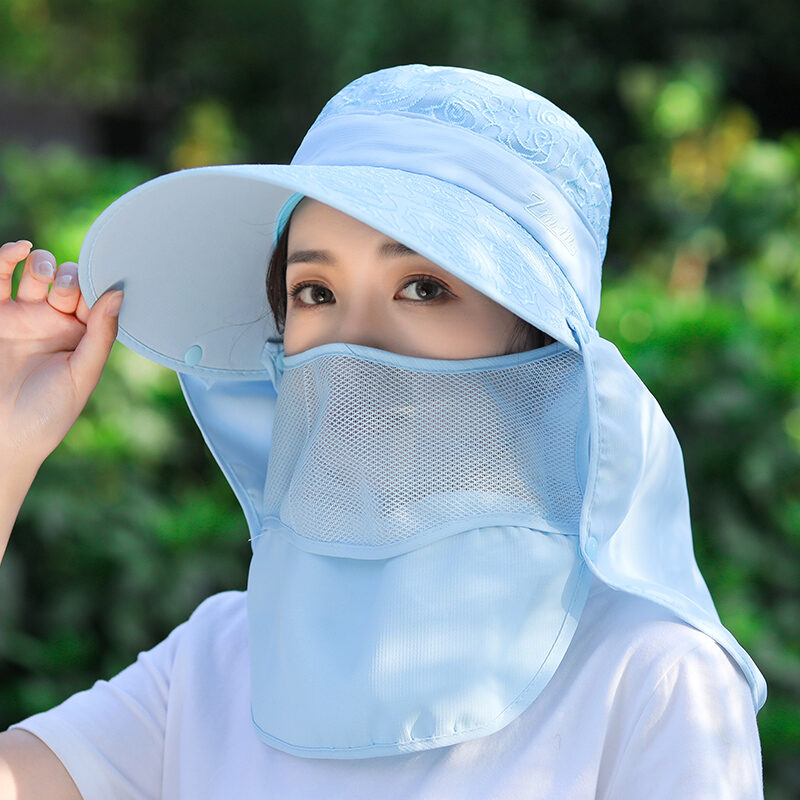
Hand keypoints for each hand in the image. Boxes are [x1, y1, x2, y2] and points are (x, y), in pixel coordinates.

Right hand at [0, 240, 122, 472]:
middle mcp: (54, 323)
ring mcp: (22, 316)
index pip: (96, 300)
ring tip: (44, 273)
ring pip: (36, 274)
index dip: (100, 287)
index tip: (105, 280)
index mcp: (82, 338)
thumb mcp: (82, 374)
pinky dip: (7, 257)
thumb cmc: (47, 414)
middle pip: (68, 283)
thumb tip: (118, 293)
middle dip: (72, 279)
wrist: (2, 437)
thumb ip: (101, 334)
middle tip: (67, 292)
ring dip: (44, 264)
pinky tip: (19, 249)